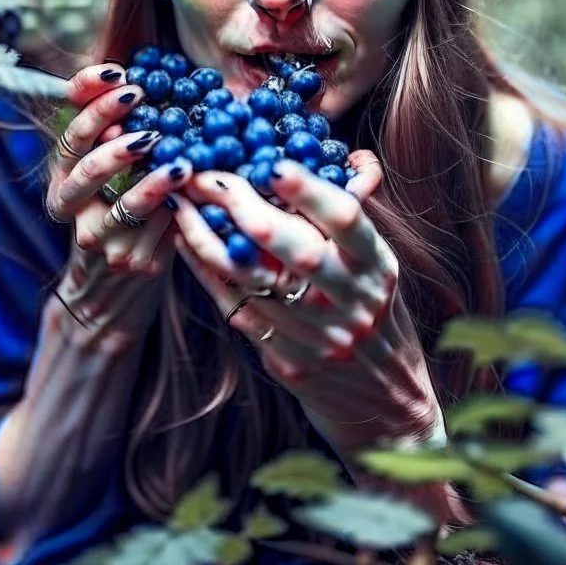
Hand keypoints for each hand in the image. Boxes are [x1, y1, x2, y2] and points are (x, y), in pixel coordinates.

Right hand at [46, 63, 193, 292]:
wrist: (121, 276)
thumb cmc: (123, 195)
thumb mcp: (114, 155)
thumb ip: (115, 118)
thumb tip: (127, 69)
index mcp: (62, 174)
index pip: (70, 133)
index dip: (90, 101)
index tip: (120, 76)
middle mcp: (72, 207)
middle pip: (86, 172)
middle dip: (116, 145)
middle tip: (146, 121)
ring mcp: (100, 239)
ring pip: (124, 209)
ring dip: (152, 186)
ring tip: (178, 166)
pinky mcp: (133, 262)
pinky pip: (159, 235)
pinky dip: (179, 212)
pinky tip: (195, 196)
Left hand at [169, 151, 443, 455]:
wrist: (384, 405)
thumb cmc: (378, 317)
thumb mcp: (380, 267)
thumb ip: (355, 220)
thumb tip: (349, 158)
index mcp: (377, 267)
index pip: (347, 220)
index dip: (310, 190)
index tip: (273, 163)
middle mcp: (351, 302)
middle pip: (297, 250)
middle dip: (246, 207)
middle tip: (208, 176)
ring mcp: (317, 336)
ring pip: (254, 280)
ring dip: (208, 237)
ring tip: (181, 203)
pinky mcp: (286, 361)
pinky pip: (236, 308)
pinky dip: (206, 271)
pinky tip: (186, 241)